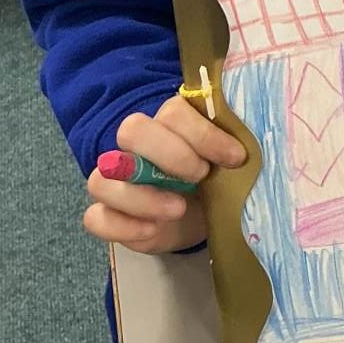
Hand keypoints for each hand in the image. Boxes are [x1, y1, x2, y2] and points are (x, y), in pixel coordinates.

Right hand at [84, 95, 246, 254]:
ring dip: (143, 196)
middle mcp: (136, 146)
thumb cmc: (216, 180)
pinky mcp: (108, 214)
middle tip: (200, 176)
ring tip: (179, 209)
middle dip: (170, 155)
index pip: (174, 112)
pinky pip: (95, 217)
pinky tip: (152, 230)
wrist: (202, 216)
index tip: (235, 158)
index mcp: (169, 123)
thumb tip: (247, 149)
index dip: (203, 133)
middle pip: (132, 130)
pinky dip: (122, 226)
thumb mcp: (228, 163)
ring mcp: (116, 180)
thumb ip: (232, 149)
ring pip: (103, 178)